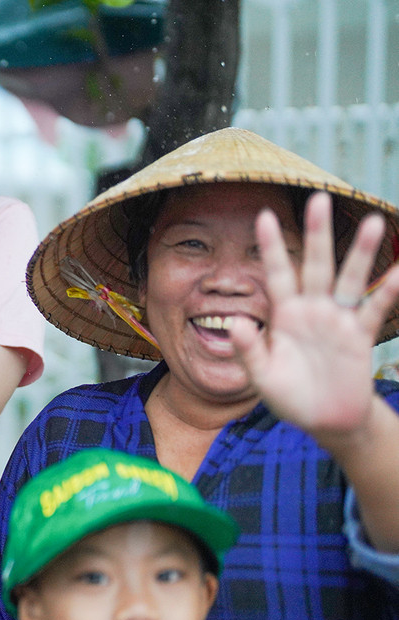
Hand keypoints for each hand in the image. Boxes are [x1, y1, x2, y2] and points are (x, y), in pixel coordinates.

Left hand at [230, 191, 398, 451]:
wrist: (324, 422)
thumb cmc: (289, 397)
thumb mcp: (261, 377)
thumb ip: (248, 351)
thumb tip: (236, 323)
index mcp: (283, 314)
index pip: (276, 272)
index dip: (270, 246)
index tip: (262, 215)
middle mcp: (312, 309)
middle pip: (315, 264)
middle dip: (316, 233)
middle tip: (319, 198)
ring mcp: (338, 320)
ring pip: (350, 280)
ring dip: (360, 252)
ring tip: (372, 220)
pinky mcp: (359, 337)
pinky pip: (374, 311)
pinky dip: (387, 293)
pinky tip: (398, 273)